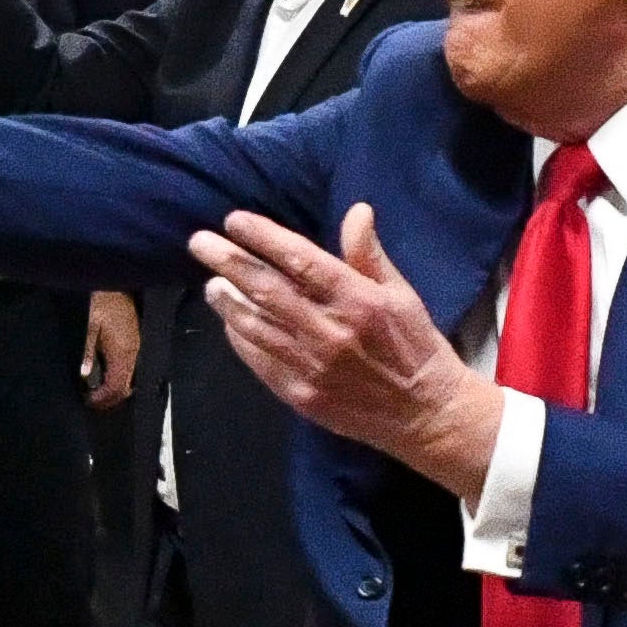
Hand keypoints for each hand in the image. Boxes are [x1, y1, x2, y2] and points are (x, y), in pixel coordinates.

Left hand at [82, 289, 139, 408]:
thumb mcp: (89, 328)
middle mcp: (133, 353)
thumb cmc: (102, 304)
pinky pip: (131, 370)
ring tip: (97, 393)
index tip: (88, 401)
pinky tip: (107, 378)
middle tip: (91, 401)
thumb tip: (84, 375)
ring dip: (114, 390)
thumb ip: (87, 353)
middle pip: (125, 388)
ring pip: (129, 381)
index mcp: (122, 351)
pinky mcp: (135, 344)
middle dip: (108, 399)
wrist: (116, 288)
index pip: (116, 386)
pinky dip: (119, 379)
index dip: (102, 398)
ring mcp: (136, 349)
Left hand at [194, 203, 504, 494]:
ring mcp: (312, 367)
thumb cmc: (415, 347)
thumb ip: (370, 256)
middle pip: (266, 290)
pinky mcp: (302, 396)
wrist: (426, 415)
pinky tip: (229, 324)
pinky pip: (260, 362)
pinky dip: (240, 340)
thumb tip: (356, 211)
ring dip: (227, 303)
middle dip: (228, 262)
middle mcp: (330, 332)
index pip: (300, 260)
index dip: (263, 237)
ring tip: (210, 283)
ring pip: (255, 327)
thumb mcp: (401, 295)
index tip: (234, 220)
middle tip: (199, 243)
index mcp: (358, 301)